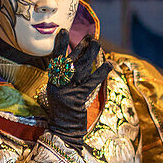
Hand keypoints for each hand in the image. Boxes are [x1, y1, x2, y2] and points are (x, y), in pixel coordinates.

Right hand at [46, 31, 111, 152]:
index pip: (55, 59)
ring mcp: (68, 91)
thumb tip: (75, 59)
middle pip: (71, 60)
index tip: (63, 31)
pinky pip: (92, 81)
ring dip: (91, 53)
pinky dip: (102, 71)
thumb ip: (64, 78)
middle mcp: (59, 85)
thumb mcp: (59, 93)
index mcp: (52, 82)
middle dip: (81, 46)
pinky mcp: (79, 98)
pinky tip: (110, 64)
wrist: (64, 131)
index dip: (59, 45)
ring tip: (97, 43)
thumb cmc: (63, 112)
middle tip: (90, 37)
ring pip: (82, 67)